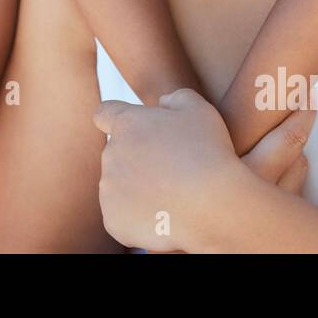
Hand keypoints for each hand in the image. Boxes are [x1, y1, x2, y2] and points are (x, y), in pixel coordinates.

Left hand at [94, 88, 309, 251]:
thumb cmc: (209, 154)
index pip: (104, 114)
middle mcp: (110, 154)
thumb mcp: (200, 110)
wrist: (213, 207)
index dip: (115, 120)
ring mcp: (109, 189)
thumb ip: (177, 98)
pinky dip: (138, 217)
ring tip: (171, 196)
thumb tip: (163, 102)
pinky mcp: (113, 220)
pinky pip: (122, 216)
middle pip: (117, 154)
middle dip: (137, 159)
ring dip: (137, 188)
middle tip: (169, 170)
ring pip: (119, 186)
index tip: (132, 130)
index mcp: (127, 124)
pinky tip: (164, 215)